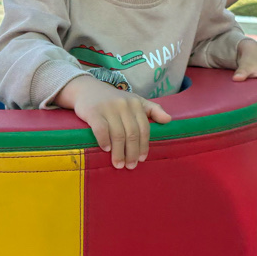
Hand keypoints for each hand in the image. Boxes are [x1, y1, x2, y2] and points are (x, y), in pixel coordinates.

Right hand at [56, 76, 170, 168]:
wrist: (87, 89)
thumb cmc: (114, 99)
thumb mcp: (135, 100)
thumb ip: (152, 109)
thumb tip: (169, 120)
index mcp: (136, 104)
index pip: (144, 128)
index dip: (144, 145)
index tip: (141, 159)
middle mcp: (124, 105)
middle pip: (132, 134)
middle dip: (132, 152)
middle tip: (130, 166)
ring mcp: (108, 108)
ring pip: (117, 134)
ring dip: (119, 152)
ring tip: (118, 164)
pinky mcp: (93, 112)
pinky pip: (101, 129)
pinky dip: (104, 141)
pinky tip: (106, 149)